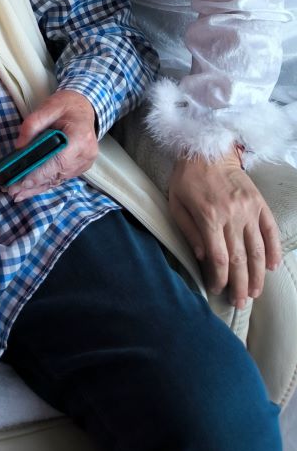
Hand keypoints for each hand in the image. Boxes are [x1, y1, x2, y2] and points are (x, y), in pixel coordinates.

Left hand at [9, 91, 98, 197]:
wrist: (84, 107)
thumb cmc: (66, 105)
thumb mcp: (47, 107)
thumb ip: (32, 125)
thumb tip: (19, 148)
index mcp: (80, 138)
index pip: (58, 161)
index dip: (39, 173)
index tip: (22, 182)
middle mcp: (85, 154)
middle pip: (56, 173)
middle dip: (33, 184)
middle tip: (11, 190)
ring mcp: (84, 163)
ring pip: (57, 179)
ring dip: (37, 187)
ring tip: (17, 194)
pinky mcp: (80, 167)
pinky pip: (60, 177)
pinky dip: (45, 183)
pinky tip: (30, 190)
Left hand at [168, 153, 281, 308]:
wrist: (207, 149)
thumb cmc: (186, 178)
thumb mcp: (176, 204)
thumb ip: (189, 231)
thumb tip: (203, 257)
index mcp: (209, 217)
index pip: (219, 257)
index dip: (220, 278)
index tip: (217, 289)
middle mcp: (232, 215)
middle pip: (240, 259)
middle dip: (240, 284)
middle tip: (241, 302)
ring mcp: (249, 209)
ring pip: (257, 249)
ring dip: (258, 274)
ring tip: (256, 292)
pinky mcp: (259, 203)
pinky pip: (270, 230)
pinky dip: (273, 250)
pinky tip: (272, 266)